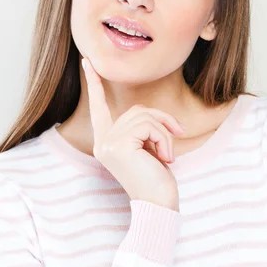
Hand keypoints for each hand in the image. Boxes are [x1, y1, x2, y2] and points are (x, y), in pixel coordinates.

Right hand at [82, 56, 183, 209]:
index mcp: (107, 142)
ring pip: (144, 116)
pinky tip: (165, 158)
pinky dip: (164, 138)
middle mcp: (103, 142)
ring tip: (168, 155)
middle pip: (136, 110)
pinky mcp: (119, 145)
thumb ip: (142, 128)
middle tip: (177, 137)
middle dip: (161, 120)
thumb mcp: (149, 148)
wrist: (158, 204)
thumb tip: (147, 114)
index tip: (88, 62)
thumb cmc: (157, 179)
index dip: (95, 84)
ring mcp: (108, 143)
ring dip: (165, 133)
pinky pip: (149, 125)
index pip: (99, 108)